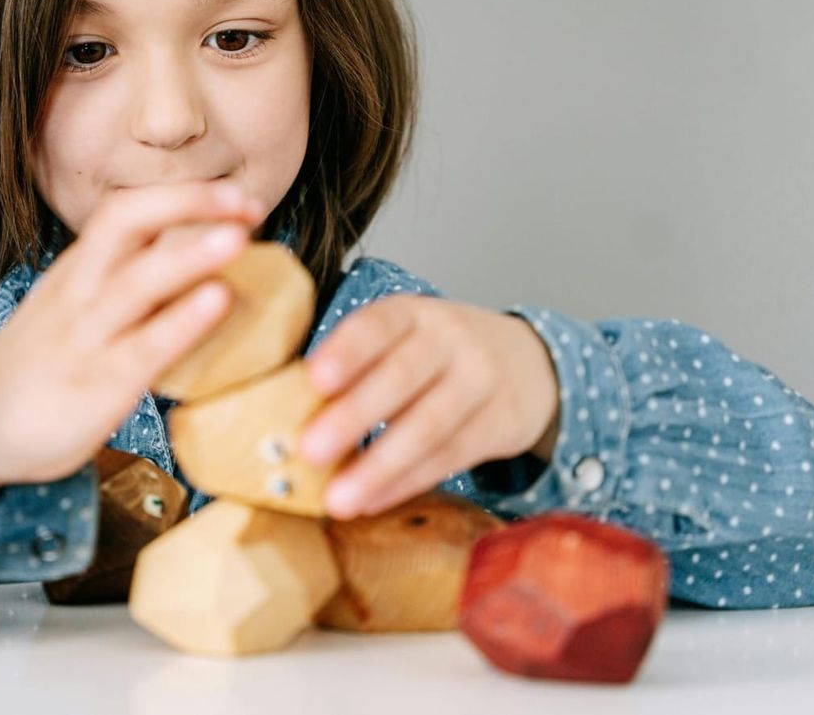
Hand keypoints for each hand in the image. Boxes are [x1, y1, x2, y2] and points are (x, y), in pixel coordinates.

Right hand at [0, 180, 263, 518]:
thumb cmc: (45, 365)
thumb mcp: (75, 309)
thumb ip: (123, 283)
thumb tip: (197, 258)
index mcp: (77, 269)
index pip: (123, 211)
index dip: (180, 195)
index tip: (235, 195)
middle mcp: (79, 291)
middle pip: (125, 223)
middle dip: (188, 202)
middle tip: (247, 201)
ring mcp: (85, 336)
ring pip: (135, 281)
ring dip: (189, 254)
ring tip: (238, 237)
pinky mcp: (95, 385)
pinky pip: (142, 347)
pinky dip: (182, 320)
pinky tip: (219, 301)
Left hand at [297, 294, 560, 518]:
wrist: (527, 363)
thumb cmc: (438, 354)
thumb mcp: (404, 337)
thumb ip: (358, 363)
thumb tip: (286, 410)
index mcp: (414, 313)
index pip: (379, 325)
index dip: (348, 351)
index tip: (314, 379)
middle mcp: (451, 340)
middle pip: (402, 377)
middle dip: (354, 416)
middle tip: (310, 450)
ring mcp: (480, 381)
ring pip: (429, 425)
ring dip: (379, 465)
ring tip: (338, 498)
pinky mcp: (500, 424)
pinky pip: (450, 457)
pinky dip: (407, 482)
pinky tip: (372, 500)